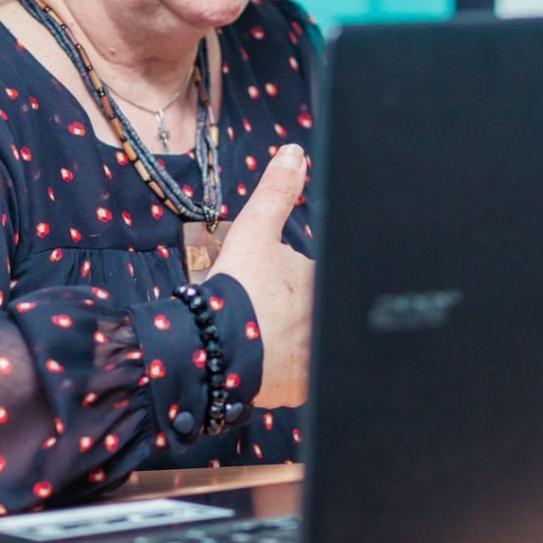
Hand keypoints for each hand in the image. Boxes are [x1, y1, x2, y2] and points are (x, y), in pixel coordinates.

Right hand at [207, 143, 314, 409]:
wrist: (212, 347)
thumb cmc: (236, 287)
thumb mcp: (254, 231)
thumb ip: (276, 191)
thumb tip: (295, 153)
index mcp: (323, 282)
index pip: (313, 275)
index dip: (287, 278)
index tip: (265, 285)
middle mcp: (329, 322)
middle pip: (310, 308)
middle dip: (287, 308)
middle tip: (256, 309)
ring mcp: (318, 359)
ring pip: (303, 341)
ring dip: (283, 338)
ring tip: (253, 334)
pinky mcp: (302, 389)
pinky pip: (294, 375)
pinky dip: (278, 369)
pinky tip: (258, 359)